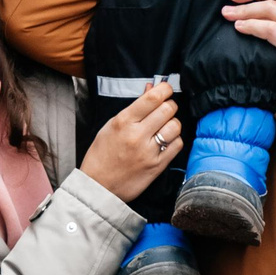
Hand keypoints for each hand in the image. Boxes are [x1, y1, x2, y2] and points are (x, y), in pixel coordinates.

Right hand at [78, 82, 181, 203]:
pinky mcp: (157, 166)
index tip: (166, 89)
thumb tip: (151, 88)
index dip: (164, 89)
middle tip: (164, 109)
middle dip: (169, 105)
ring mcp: (149, 152)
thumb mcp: (111, 126)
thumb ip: (134, 108)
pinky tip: (166, 141)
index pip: (152, 98)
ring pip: (175, 126)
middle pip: (168, 109)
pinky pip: (177, 145)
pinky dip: (174, 139)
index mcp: (123, 122)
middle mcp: (137, 135)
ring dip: (173, 123)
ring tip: (164, 126)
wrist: (98, 186)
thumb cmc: (102, 155)